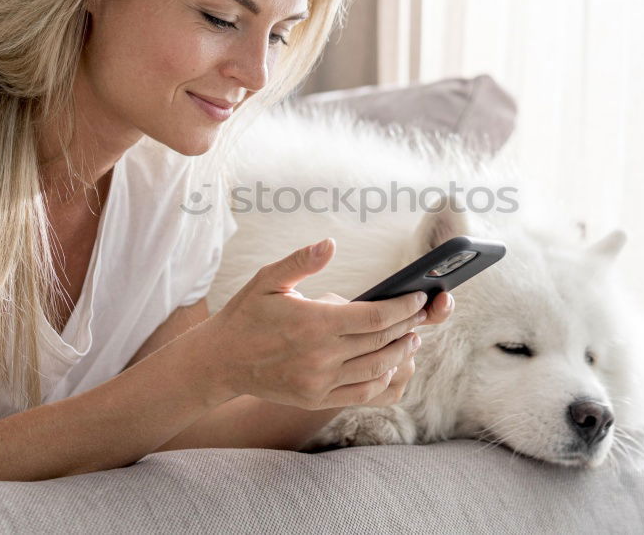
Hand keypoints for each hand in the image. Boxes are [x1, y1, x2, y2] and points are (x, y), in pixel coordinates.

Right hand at [203, 238, 435, 410]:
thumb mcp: (268, 279)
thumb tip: (330, 244)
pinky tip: (390, 364)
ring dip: (401, 352)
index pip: (375, 317)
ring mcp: (319, 382)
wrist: (220, 361)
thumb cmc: (246, 314)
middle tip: (423, 313)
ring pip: (377, 368)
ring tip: (412, 337)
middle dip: (408, 325)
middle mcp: (320, 356)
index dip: (403, 308)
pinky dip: (383, 379)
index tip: (419, 297)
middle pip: (382, 342)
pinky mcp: (316, 399)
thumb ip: (301, 261)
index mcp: (314, 323)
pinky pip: (362, 393)